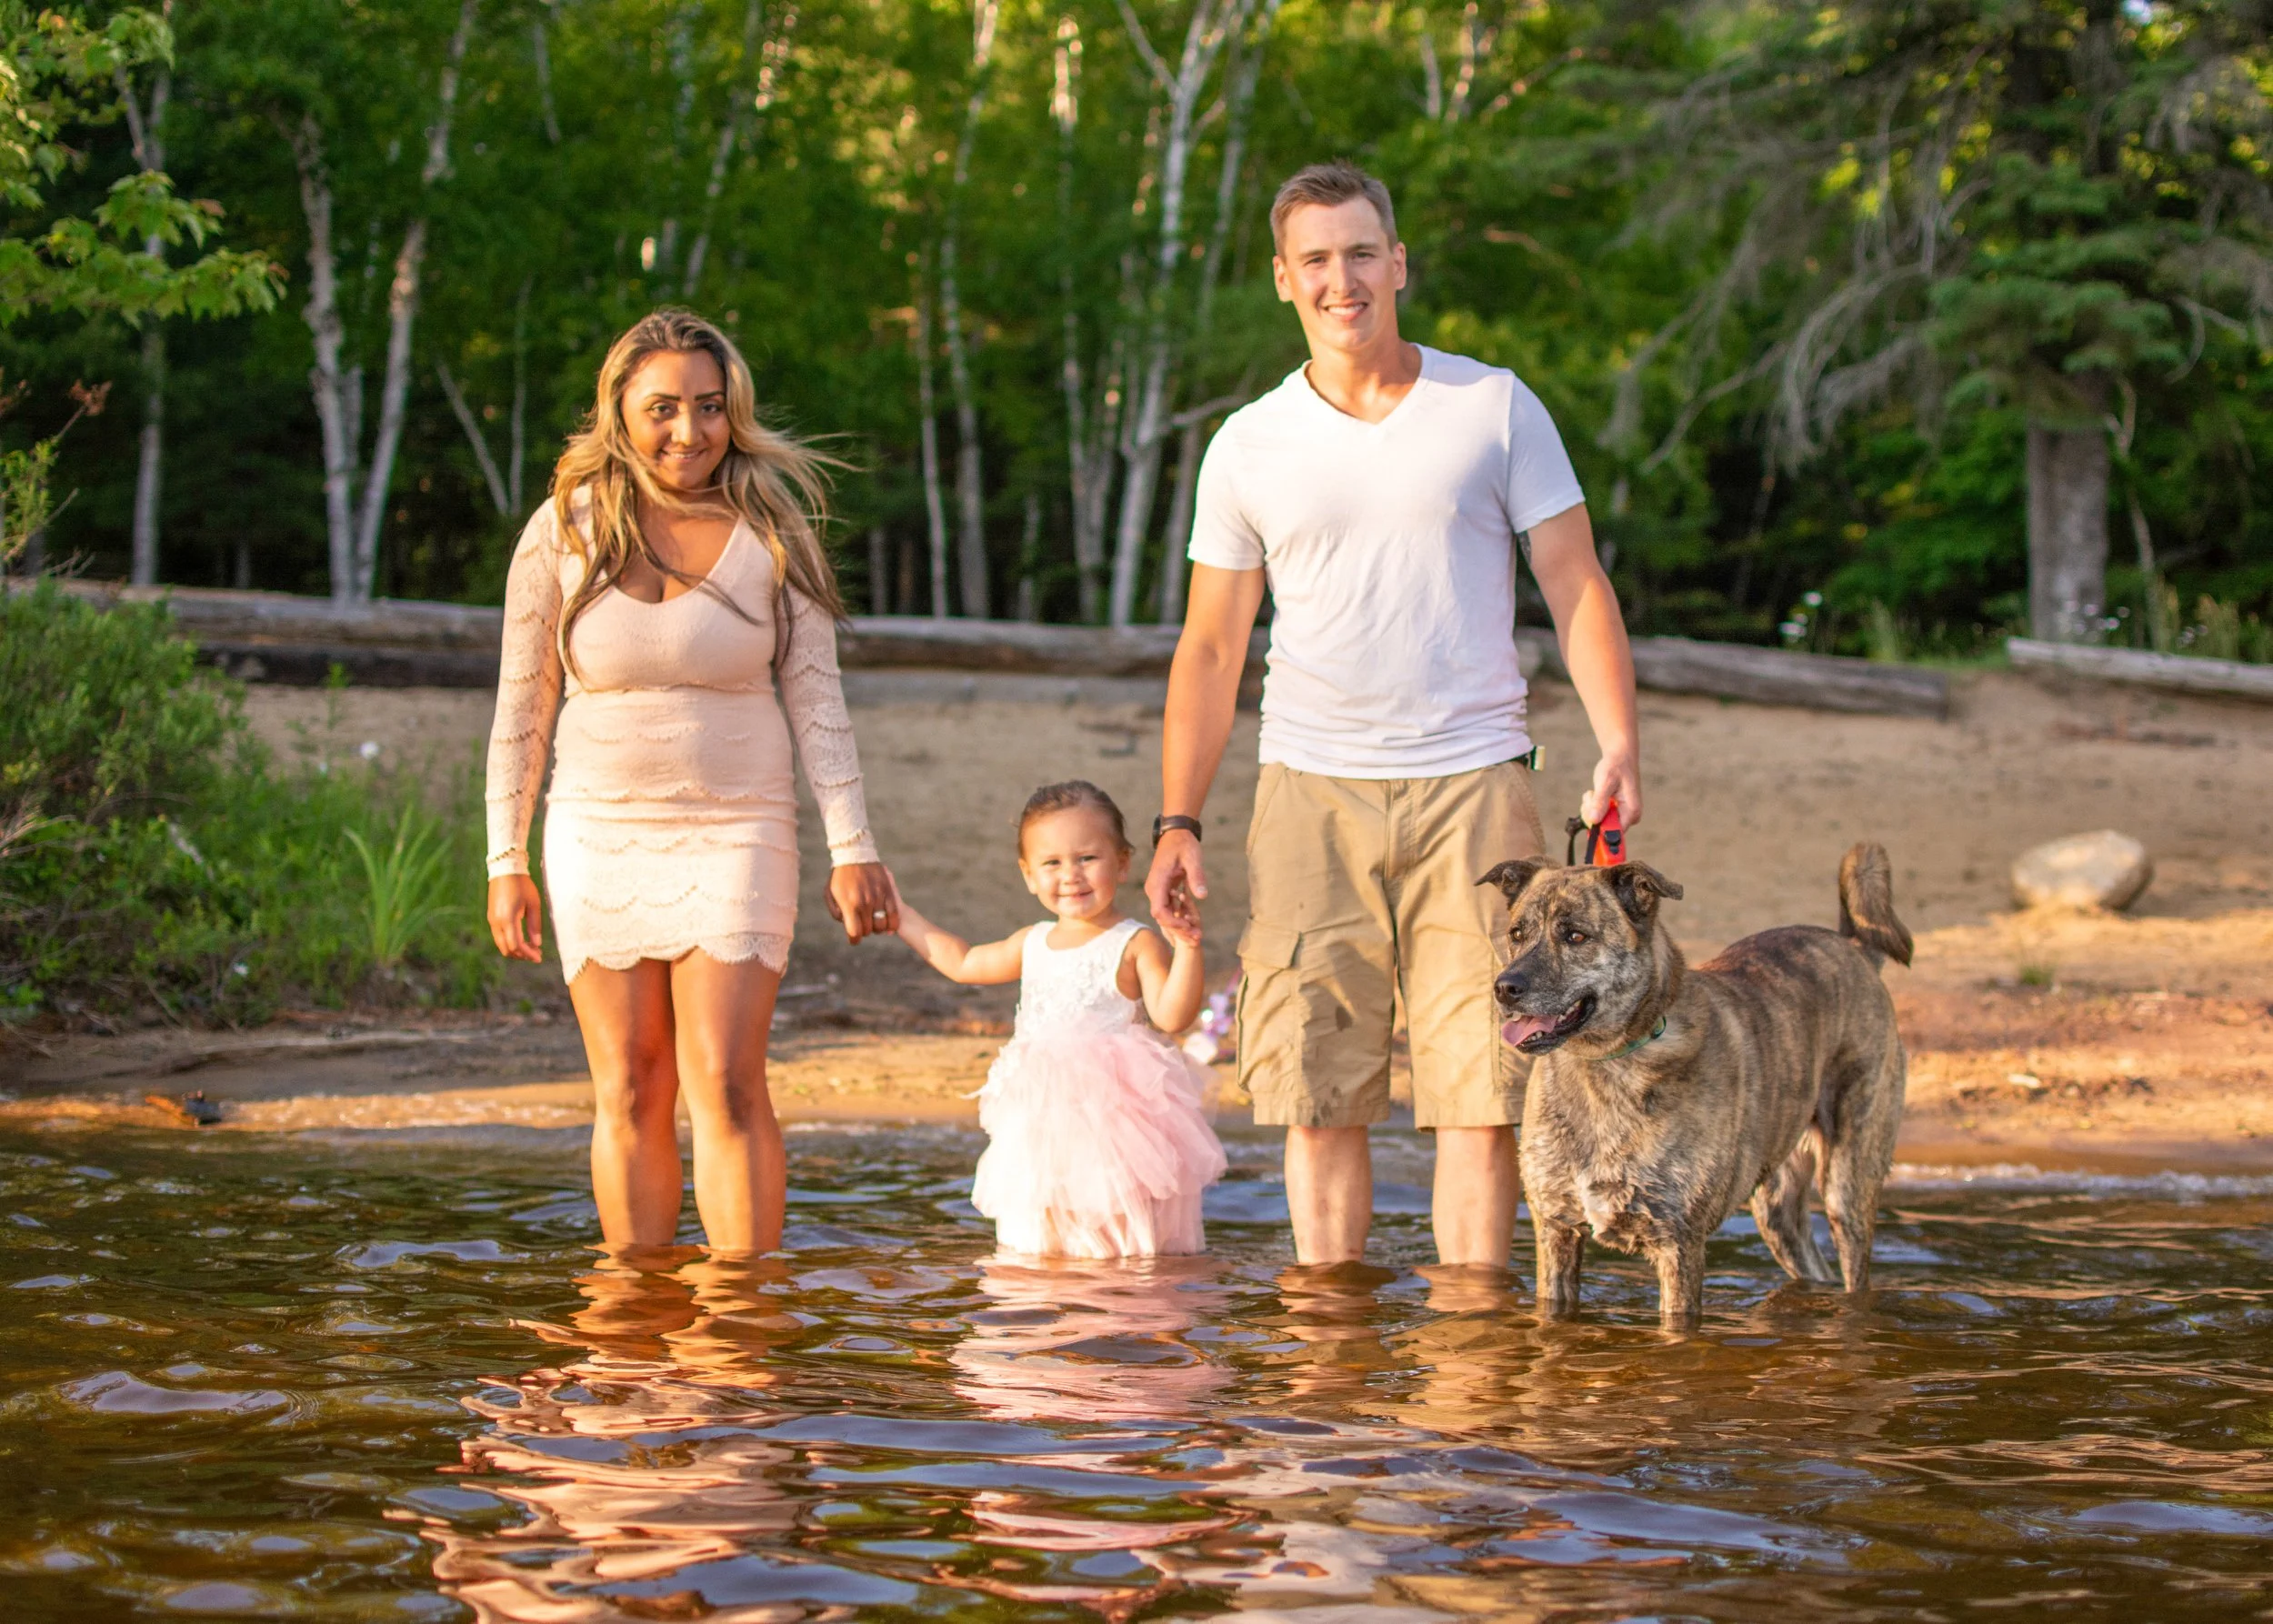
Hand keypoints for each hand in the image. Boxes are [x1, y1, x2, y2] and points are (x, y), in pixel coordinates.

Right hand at [487, 874, 543, 962]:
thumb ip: (535, 925)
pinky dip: (510, 942)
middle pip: (506, 949)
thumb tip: (537, 944)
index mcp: (507, 919)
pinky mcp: (491, 917)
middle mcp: (496, 922)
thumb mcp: (533, 904)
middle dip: (522, 955)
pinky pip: (499, 937)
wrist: (505, 870)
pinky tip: (522, 939)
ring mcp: (491, 920)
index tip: (539, 957)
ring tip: (531, 948)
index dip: (528, 954)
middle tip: (536, 954)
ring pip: (501, 944)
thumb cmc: (522, 885)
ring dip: (515, 950)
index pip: (516, 945)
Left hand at [827, 861, 897, 943]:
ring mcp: (878, 898)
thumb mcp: (830, 893)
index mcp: (850, 904)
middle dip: (864, 931)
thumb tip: (847, 924)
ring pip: (882, 925)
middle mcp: (865, 903)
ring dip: (877, 928)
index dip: (854, 940)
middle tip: (861, 925)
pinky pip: (894, 915)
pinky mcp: (888, 892)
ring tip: (873, 922)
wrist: (855, 854)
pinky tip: (888, 925)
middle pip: (868, 930)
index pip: (855, 933)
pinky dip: (892, 924)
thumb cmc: (840, 876)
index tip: (854, 939)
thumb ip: (836, 912)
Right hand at [1145, 829, 1206, 944]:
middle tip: (1197, 937)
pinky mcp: (1163, 890)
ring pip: (1165, 915)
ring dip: (1180, 926)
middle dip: (1179, 929)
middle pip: (1162, 917)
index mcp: (1157, 882)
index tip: (1188, 927)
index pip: (1159, 910)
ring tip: (1197, 934)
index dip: (1173, 922)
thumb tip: (1202, 896)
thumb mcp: (1192, 858)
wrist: (1176, 834)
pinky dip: (1180, 917)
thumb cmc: (1183, 844)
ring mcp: (1157, 890)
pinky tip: (1193, 924)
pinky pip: (1169, 909)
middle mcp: (1153, 889)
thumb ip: (1196, 877)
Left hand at [1581, 750, 1642, 828]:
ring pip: (1598, 822)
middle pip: (1604, 828)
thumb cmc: (1616, 767)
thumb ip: (1600, 802)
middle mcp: (1628, 816)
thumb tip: (1594, 820)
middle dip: (1592, 815)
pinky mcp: (1612, 811)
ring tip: (1593, 792)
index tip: (1589, 820)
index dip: (1599, 830)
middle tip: (1591, 797)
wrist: (1619, 757)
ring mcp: (1620, 814)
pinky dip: (1591, 805)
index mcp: (1632, 812)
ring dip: (1590, 808)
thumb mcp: (1606, 783)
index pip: (1615, 833)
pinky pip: (1596, 816)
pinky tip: (1594, 793)